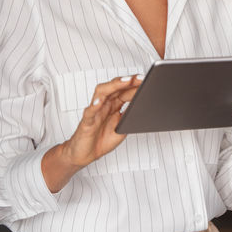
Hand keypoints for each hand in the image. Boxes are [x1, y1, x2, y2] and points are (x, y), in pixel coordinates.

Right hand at [43, 75, 142, 193]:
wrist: (84, 154)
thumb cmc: (101, 140)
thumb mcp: (122, 127)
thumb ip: (129, 116)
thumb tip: (143, 106)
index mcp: (113, 106)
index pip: (124, 91)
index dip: (135, 85)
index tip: (147, 80)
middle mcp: (104, 105)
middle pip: (114, 88)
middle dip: (127, 81)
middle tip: (140, 77)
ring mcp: (95, 112)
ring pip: (101, 93)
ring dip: (113, 86)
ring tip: (125, 81)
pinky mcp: (86, 122)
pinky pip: (89, 112)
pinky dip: (94, 106)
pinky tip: (99, 102)